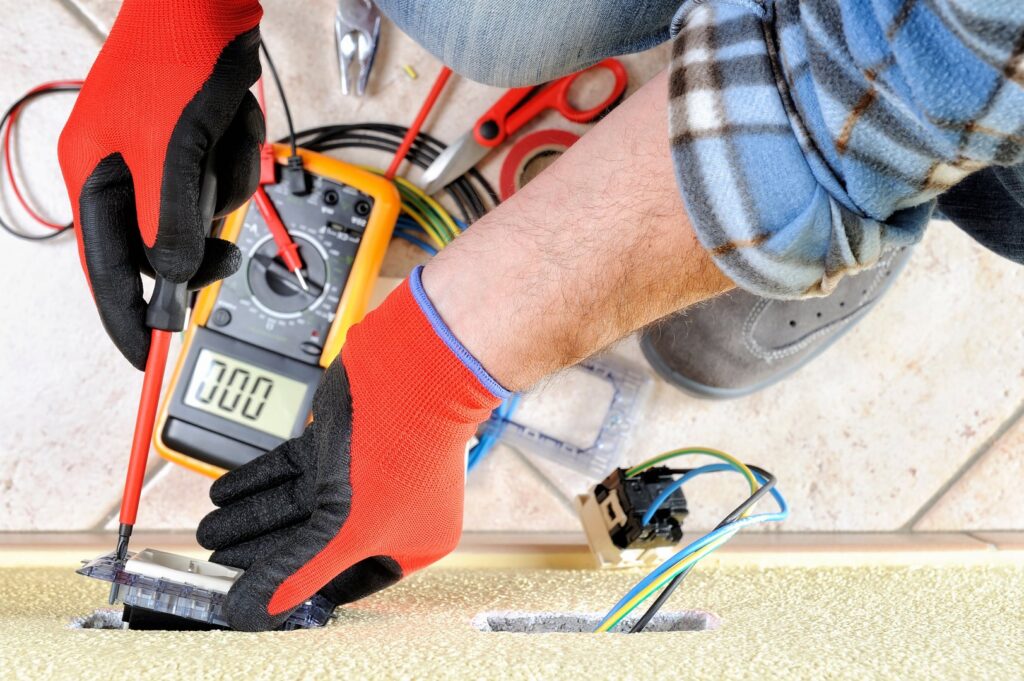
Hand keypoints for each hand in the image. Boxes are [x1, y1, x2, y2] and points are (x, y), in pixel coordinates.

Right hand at [58, 0, 263, 368]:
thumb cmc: (174, 58)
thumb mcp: (170, 152)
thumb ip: (170, 224)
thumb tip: (172, 281)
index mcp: (95, 177)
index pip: (108, 268)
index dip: (126, 315)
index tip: (147, 358)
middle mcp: (124, 171)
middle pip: (166, 242)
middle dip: (200, 231)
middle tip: (222, 245)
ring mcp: (163, 155)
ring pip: (206, 209)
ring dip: (225, 176)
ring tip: (219, 131)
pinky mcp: (198, 140)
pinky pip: (227, 174)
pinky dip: (238, 152)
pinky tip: (231, 116)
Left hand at [196, 268, 507, 630]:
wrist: (411, 372)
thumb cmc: (403, 449)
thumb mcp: (346, 528)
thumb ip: (298, 571)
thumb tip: (256, 608)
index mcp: (409, 542)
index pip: (345, 581)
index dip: (301, 589)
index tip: (259, 596)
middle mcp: (387, 510)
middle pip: (314, 542)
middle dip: (263, 551)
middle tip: (220, 561)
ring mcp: (360, 476)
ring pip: (297, 504)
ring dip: (252, 516)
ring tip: (211, 530)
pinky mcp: (336, 445)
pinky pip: (290, 471)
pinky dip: (258, 480)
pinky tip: (226, 492)